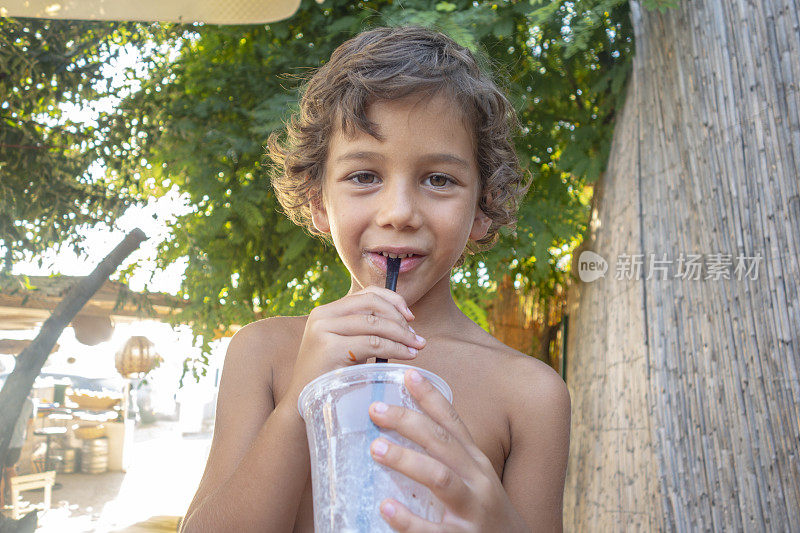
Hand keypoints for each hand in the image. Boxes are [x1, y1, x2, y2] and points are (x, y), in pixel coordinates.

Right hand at [286, 286, 425, 402]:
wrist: (304, 402)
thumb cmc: (331, 375)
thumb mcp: (345, 345)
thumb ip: (364, 329)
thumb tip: (404, 319)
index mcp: (326, 311)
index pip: (366, 293)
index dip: (393, 300)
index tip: (411, 317)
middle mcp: (322, 315)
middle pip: (372, 304)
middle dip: (399, 318)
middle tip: (416, 337)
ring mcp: (323, 330)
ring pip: (374, 323)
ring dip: (401, 335)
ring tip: (416, 347)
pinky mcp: (330, 349)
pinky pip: (372, 343)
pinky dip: (395, 348)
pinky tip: (406, 355)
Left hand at [368, 369, 527, 531]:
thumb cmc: (486, 514)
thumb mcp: (476, 480)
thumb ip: (448, 458)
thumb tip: (408, 432)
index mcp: (476, 463)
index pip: (453, 423)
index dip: (431, 397)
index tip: (409, 374)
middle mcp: (476, 481)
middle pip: (442, 443)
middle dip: (408, 421)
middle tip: (375, 409)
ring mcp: (471, 511)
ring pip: (440, 478)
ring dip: (406, 460)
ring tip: (376, 448)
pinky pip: (431, 530)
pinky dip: (407, 519)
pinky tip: (386, 507)